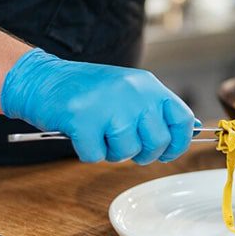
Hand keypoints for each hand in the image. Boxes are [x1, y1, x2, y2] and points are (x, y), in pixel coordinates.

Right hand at [1, 49, 194, 163]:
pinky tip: (80, 133)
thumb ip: (156, 108)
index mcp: (147, 85)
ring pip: (126, 153)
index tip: (166, 152)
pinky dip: (87, 152)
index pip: (181, 119)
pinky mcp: (83, 121)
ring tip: (97, 131)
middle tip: (123, 144)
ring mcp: (108, 106)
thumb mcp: (128, 89)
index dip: (177, 142)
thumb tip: (192, 128)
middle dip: (142, 153)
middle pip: (156, 142)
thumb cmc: (85, 89)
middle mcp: (133, 93)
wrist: (42, 79)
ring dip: (110, 151)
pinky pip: (95, 156)